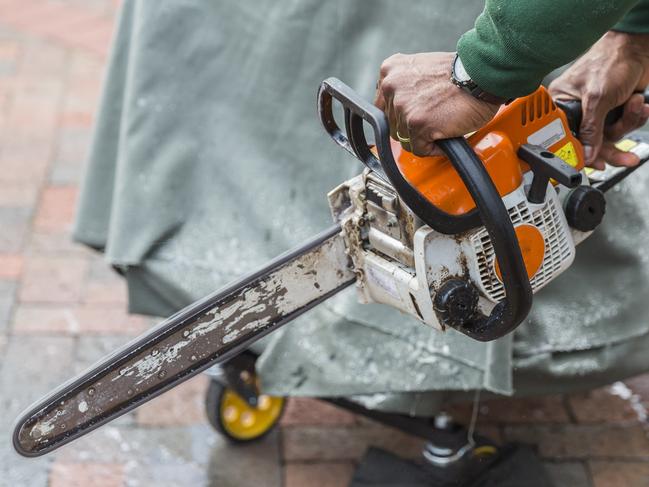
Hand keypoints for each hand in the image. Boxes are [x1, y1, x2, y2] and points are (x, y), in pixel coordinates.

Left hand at [374, 52, 498, 156]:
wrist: (482, 74)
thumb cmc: (461, 73)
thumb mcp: (422, 68)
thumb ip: (406, 85)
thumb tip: (401, 108)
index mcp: (390, 70)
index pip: (384, 107)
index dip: (400, 116)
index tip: (413, 118)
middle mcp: (392, 86)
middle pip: (393, 125)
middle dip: (412, 128)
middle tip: (433, 120)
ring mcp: (403, 106)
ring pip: (405, 138)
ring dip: (424, 138)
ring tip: (441, 125)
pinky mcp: (417, 123)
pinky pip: (419, 149)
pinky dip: (433, 149)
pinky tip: (445, 136)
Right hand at [549, 31, 648, 168]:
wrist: (638, 47)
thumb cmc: (610, 60)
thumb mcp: (597, 98)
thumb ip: (591, 129)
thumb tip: (586, 154)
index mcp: (561, 104)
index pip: (565, 138)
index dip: (579, 153)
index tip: (593, 164)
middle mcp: (577, 110)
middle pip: (589, 143)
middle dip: (612, 148)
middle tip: (624, 158)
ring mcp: (596, 112)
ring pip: (610, 136)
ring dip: (627, 123)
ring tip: (634, 105)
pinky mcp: (613, 111)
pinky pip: (623, 127)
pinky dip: (635, 117)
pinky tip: (638, 102)